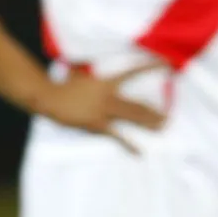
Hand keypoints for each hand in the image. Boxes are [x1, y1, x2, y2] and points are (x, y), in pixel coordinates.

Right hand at [36, 62, 166, 153]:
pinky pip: (117, 135)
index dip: (149, 68)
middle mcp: (109, 95)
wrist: (49, 97)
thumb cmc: (64, 86)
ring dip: (148, 123)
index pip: (132, 73)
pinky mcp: (97, 124)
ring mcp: (104, 110)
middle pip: (137, 104)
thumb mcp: (81, 74)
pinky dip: (129, 145)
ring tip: (162, 127)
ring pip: (132, 117)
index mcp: (106, 82)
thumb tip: (89, 66)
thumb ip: (91, 72)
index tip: (165, 64)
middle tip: (168, 118)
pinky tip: (140, 152)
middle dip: (153, 112)